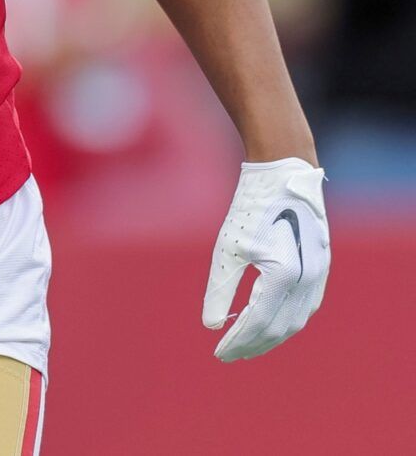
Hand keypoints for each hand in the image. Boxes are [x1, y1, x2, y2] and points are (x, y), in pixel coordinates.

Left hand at [202, 157, 329, 360]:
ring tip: (247, 345)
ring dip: (272, 337)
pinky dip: (288, 321)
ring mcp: (319, 276)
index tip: (218, 354)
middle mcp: (307, 281)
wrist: (285, 176)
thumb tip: (210, 326)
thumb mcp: (227, 249)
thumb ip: (220, 289)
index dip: (237, 342)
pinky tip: (270, 324)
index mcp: (282, 277)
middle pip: (279, 328)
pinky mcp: (321, 268)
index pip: (258, 323)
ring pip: (296, 320)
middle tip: (229, 355)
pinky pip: (307, 306)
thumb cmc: (250, 209)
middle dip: (253, 344)